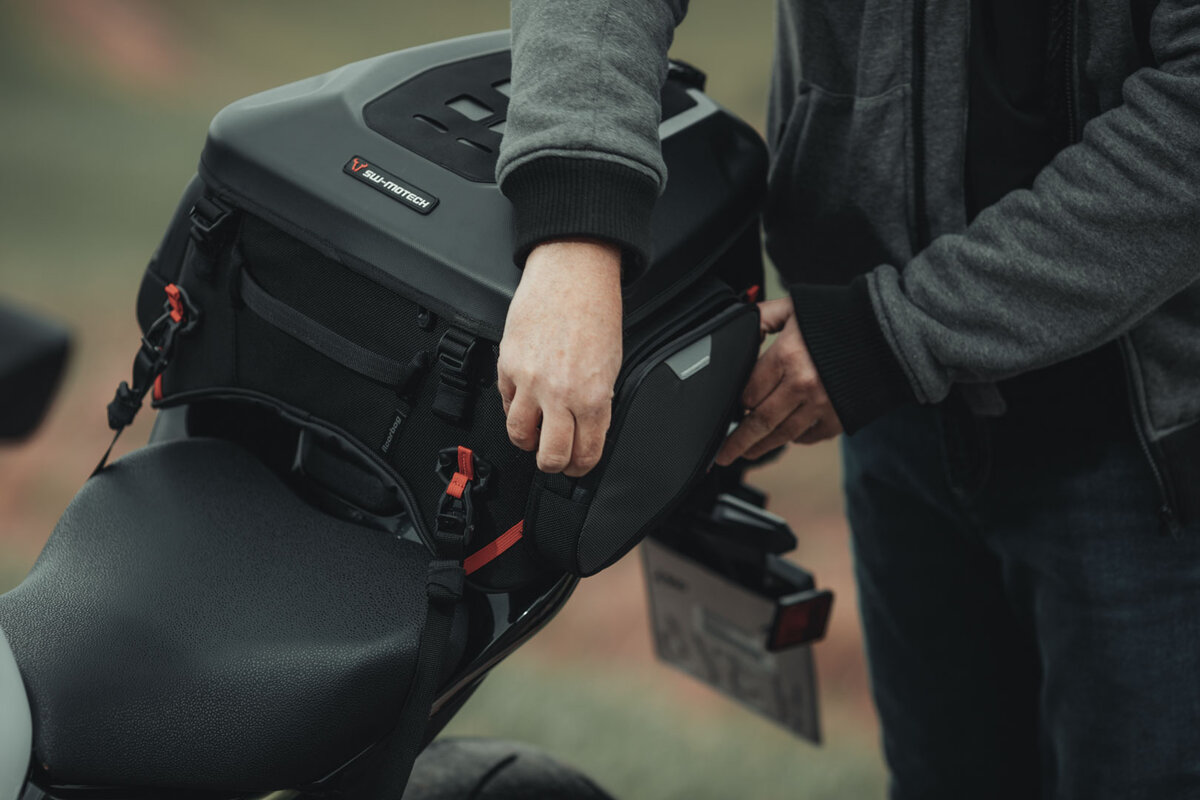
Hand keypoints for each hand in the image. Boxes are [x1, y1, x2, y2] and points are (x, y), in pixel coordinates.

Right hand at [498, 239, 622, 475]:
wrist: (571, 273)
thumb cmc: (595, 311)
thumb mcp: (611, 365)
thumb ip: (597, 402)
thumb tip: (586, 429)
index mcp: (594, 397)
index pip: (585, 453)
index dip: (580, 467)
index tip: (576, 466)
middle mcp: (560, 394)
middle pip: (550, 455)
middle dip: (552, 464)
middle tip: (553, 459)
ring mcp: (530, 381)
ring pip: (519, 435)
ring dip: (526, 441)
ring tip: (533, 435)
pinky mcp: (508, 365)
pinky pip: (505, 402)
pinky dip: (513, 407)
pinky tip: (524, 401)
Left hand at [715, 297, 841, 464]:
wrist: (886, 331)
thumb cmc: (840, 316)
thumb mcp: (795, 307)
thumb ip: (764, 316)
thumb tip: (741, 324)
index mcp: (787, 356)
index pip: (748, 391)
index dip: (736, 402)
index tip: (731, 408)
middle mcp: (802, 384)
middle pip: (759, 421)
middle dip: (737, 441)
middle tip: (723, 454)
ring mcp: (822, 404)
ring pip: (782, 435)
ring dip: (761, 447)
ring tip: (746, 453)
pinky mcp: (839, 417)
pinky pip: (810, 437)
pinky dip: (796, 439)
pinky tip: (786, 438)